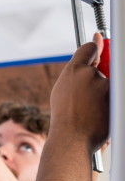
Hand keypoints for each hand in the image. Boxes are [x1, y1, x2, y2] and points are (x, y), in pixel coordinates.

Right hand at [50, 36, 109, 153]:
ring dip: (103, 96)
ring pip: (109, 85)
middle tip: (85, 99)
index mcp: (74, 71)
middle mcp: (90, 75)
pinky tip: (97, 115)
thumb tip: (97, 41)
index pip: (89, 48)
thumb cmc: (66, 117)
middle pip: (101, 70)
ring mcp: (105, 86)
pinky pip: (114, 95)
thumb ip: (79, 66)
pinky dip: (110, 104)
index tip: (97, 53)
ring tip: (89, 112)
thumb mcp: (64, 89)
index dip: (94, 52)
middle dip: (97, 81)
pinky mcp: (116, 98)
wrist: (72, 140)